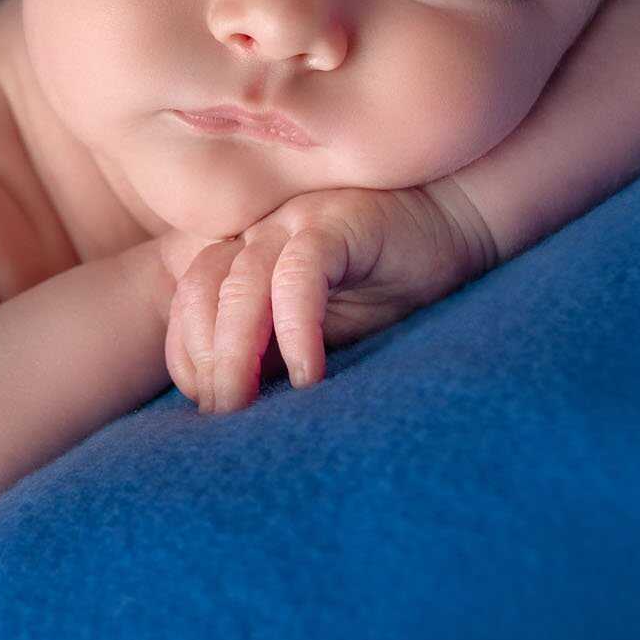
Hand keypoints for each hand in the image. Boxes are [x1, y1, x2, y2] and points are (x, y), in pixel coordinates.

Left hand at [165, 183, 494, 414]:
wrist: (453, 230)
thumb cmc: (385, 290)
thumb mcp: (319, 333)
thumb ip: (274, 357)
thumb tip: (232, 414)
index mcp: (243, 258)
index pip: (187, 304)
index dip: (186, 357)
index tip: (206, 408)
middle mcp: (257, 235)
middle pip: (201, 293)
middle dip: (204, 362)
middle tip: (223, 416)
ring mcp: (291, 223)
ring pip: (238, 285)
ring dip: (234, 351)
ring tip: (244, 403)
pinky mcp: (334, 223)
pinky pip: (298, 273)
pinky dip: (295, 327)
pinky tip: (310, 373)